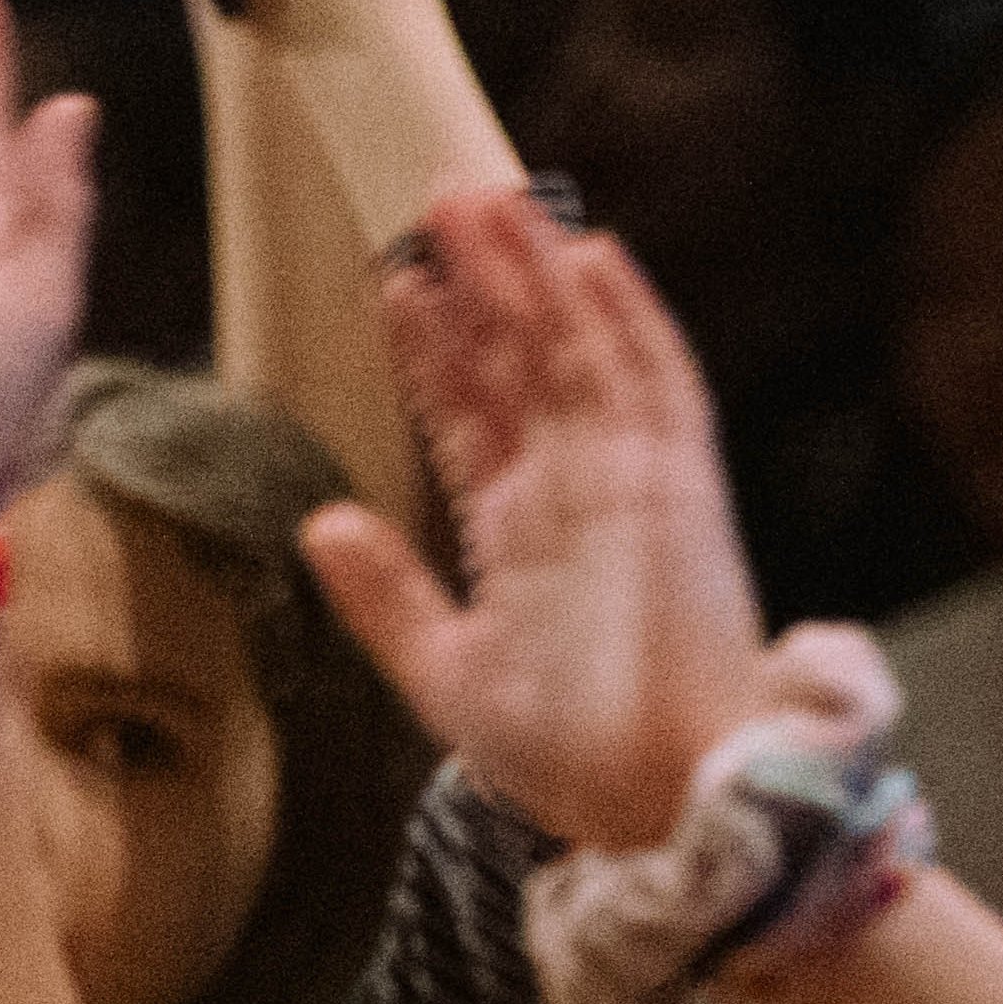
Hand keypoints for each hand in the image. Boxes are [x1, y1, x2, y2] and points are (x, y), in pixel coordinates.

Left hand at [289, 191, 774, 845]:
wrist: (656, 805)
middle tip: (440, 198)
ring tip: (493, 199)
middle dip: (487, 283)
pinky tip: (592, 255)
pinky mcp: (684, 494)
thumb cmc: (571, 760)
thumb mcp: (444, 671)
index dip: (435, 350)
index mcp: (524, 535)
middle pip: (528, 362)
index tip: (396, 286)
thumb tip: (318, 524)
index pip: (472, 416)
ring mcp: (635, 486)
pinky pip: (662, 386)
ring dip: (542, 275)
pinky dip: (629, 318)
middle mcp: (580, 494)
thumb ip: (384, 597)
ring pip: (584, 351)